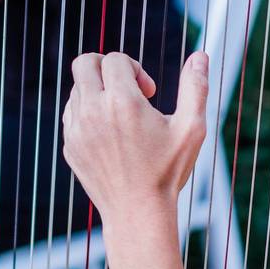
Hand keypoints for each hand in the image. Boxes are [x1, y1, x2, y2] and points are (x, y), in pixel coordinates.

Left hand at [62, 52, 208, 221]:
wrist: (138, 213)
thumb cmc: (167, 171)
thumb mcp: (191, 128)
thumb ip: (195, 87)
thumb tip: (200, 56)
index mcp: (121, 101)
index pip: (115, 59)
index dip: (136, 68)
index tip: (150, 92)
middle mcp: (93, 111)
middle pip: (84, 63)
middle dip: (106, 66)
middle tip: (126, 86)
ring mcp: (76, 129)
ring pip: (77, 88)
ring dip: (98, 91)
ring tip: (122, 116)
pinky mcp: (70, 145)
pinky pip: (71, 113)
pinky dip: (88, 112)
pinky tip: (110, 131)